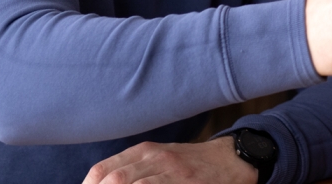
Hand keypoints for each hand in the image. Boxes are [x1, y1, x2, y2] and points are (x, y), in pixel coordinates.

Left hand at [82, 136, 252, 183]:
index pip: (101, 171)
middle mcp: (155, 158)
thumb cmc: (189, 166)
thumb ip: (132, 170)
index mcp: (143, 151)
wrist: (231, 160)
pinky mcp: (186, 183)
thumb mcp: (159, 160)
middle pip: (113, 180)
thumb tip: (101, 182)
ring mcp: (172, 171)